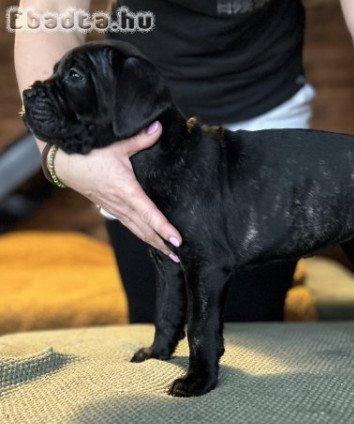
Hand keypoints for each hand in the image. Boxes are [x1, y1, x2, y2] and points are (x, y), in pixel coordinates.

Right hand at [53, 121, 181, 260]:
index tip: (177, 240)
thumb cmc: (89, 154)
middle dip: (164, 244)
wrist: (63, 163)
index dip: (164, 228)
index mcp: (126, 191)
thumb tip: (159, 128)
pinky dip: (143, 236)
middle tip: (181, 257)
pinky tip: (152, 241)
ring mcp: (116, 209)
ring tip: (171, 256)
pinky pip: (131, 226)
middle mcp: (122, 205)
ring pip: (138, 231)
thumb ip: (141, 139)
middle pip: (146, 230)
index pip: (149, 214)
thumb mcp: (117, 145)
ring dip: (155, 244)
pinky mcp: (112, 209)